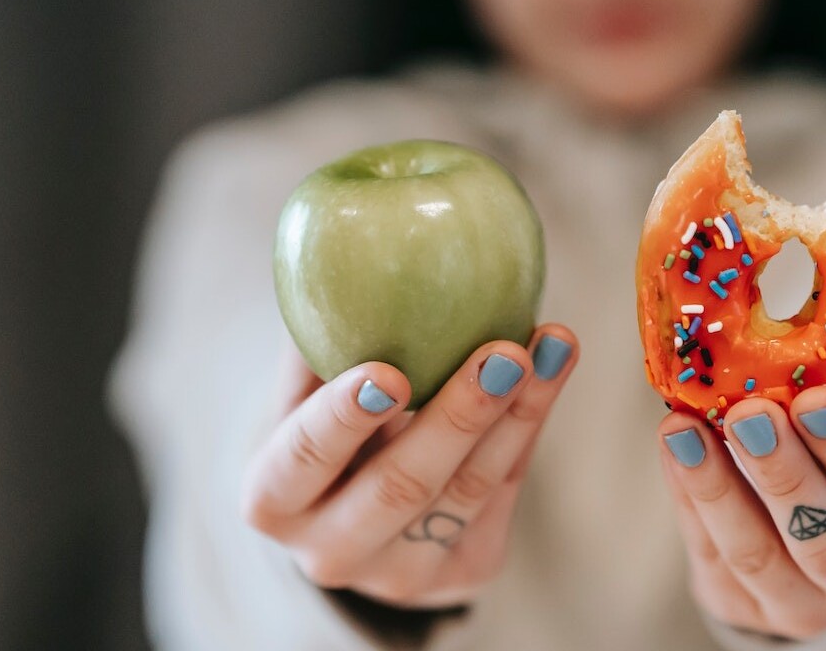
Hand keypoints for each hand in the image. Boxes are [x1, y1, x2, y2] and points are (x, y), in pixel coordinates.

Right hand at [242, 324, 577, 607]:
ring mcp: (400, 576)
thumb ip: (317, 341)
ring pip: (468, 491)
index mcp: (273, 500)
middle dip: (459, 417)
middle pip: (401, 486)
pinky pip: (503, 493)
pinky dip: (529, 425)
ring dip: (518, 412)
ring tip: (551, 345)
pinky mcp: (464, 573)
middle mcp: (330, 553)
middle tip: (503, 351)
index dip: (343, 418)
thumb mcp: (300, 394)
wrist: (352, 517)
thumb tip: (344, 249)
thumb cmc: (320, 428)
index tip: (388, 371)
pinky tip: (552, 368)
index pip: (304, 460)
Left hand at [658, 387, 825, 639]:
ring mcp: (805, 607)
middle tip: (750, 413)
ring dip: (716, 487)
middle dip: (784, 474)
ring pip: (757, 556)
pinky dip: (687, 495)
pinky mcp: (742, 609)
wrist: (812, 533)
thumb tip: (783, 330)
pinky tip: (675, 446)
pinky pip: (710, 553)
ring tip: (685, 428)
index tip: (816, 399)